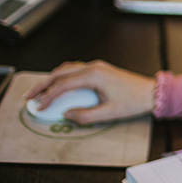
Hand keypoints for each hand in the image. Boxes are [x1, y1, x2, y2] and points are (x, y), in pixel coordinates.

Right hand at [24, 60, 155, 123]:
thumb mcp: (108, 113)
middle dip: (43, 84)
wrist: (152, 92)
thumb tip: (67, 115)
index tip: (39, 106)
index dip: (48, 96)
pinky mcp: (101, 69)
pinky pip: (76, 69)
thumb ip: (85, 115)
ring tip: (42, 91)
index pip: (63, 84)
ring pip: (68, 68)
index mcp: (94, 75)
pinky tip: (60, 85)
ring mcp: (98, 66)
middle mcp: (94, 67)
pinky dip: (64, 76)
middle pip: (61, 72)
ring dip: (53, 79)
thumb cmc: (134, 101)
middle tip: (30, 96)